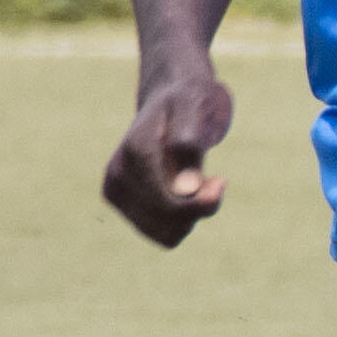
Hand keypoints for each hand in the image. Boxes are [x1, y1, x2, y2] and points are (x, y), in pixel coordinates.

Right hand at [103, 70, 234, 244]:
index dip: (203, 202)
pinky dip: (179, 222)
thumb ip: (189, 144)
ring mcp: (114, 190)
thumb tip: (185, 190)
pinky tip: (185, 196)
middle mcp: (117, 174)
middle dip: (197, 209)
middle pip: (168, 223)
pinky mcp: (119, 201)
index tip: (221, 180)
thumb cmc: (188, 102)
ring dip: (189, 218)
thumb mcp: (196, 108)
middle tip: (213, 182)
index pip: (170, 204)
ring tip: (196, 186)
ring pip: (164, 235)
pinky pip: (159, 234)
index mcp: (136, 151)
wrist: (166, 100)